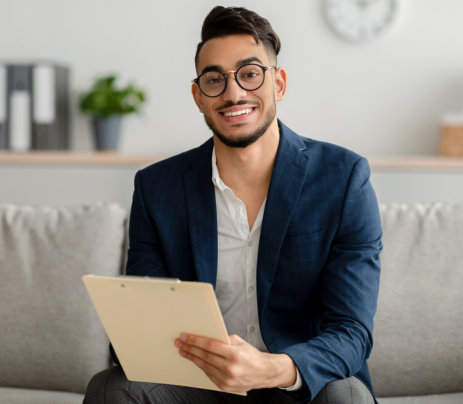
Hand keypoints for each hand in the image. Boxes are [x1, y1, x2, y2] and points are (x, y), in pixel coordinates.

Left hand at [175, 333, 296, 392]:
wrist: (264, 373)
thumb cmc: (252, 356)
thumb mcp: (240, 342)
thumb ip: (224, 340)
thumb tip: (207, 336)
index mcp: (234, 354)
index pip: (209, 346)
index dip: (195, 340)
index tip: (185, 337)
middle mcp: (230, 368)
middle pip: (204, 356)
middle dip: (190, 348)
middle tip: (180, 343)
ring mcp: (227, 379)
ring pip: (204, 366)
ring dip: (192, 358)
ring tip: (184, 351)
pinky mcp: (224, 386)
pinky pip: (209, 374)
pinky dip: (201, 366)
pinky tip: (195, 360)